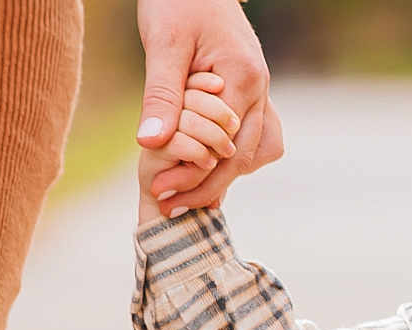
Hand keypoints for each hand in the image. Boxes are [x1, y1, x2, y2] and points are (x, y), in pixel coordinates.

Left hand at [136, 0, 283, 212]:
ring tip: (188, 190)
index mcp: (244, 78)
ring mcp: (261, 91)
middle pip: (243, 158)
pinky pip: (253, 136)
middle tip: (170, 204)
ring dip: (226, 174)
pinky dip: (233, 156)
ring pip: (256, 152)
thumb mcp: (163, 44)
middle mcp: (260, 89)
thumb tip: (150, 145)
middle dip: (207, 185)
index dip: (193, 175)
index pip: (224, 146)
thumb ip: (161, 95)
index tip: (159, 192)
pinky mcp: (251, 90)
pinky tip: (206, 163)